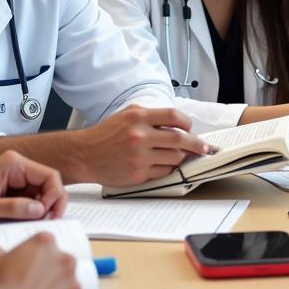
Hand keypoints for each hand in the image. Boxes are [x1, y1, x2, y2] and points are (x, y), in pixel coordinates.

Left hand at [0, 151, 66, 223]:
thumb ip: (13, 208)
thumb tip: (39, 210)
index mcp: (13, 164)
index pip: (49, 176)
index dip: (54, 196)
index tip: (48, 215)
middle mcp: (17, 166)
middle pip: (49, 182)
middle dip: (52, 203)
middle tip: (47, 222)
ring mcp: (15, 176)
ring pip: (42, 190)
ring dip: (44, 207)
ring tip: (37, 222)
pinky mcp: (12, 186)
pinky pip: (31, 196)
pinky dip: (34, 209)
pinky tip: (29, 220)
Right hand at [75, 106, 212, 186]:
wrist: (84, 155)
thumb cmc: (105, 135)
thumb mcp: (126, 115)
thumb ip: (150, 115)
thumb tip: (176, 123)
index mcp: (138, 117)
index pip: (173, 116)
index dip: (186, 123)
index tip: (190, 128)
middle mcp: (140, 136)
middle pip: (179, 139)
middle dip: (196, 144)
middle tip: (204, 147)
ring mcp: (139, 157)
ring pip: (174, 158)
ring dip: (181, 157)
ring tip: (180, 155)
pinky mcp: (138, 174)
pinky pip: (164, 172)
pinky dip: (169, 168)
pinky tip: (166, 164)